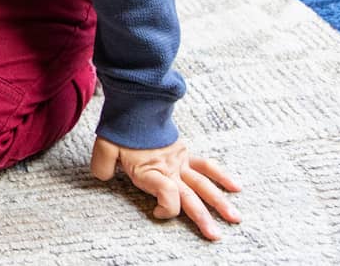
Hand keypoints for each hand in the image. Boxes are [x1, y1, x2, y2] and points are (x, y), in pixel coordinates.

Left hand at [91, 136, 240, 240]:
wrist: (135, 104)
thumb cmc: (121, 129)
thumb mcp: (104, 148)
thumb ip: (103, 166)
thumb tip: (104, 177)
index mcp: (150, 170)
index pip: (167, 194)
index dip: (165, 208)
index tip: (156, 213)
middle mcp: (169, 169)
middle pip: (189, 196)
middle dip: (202, 218)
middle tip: (215, 236)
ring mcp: (180, 162)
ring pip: (203, 185)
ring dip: (219, 202)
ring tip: (235, 218)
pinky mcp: (185, 155)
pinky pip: (207, 167)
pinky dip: (222, 176)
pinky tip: (236, 187)